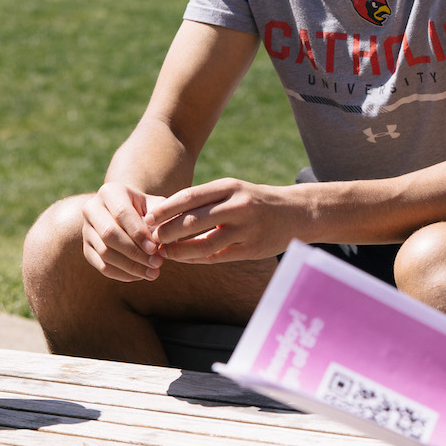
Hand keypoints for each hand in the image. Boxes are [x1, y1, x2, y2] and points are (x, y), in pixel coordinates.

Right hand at [80, 181, 165, 281]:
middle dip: (135, 252)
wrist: (130, 213)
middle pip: (109, 234)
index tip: (155, 248)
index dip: (138, 233)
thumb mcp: (157, 206)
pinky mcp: (86, 248)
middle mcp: (92, 208)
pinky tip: (140, 276)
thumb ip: (161, 218)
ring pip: (105, 252)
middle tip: (157, 263)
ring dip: (130, 266)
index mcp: (110, 192)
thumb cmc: (148, 209)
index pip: (122, 213)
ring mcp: (86, 230)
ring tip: (153, 273)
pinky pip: (101, 265)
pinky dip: (122, 274)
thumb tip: (160, 239)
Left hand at [144, 177, 299, 262]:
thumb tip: (167, 213)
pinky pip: (217, 257)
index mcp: (230, 187)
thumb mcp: (234, 191)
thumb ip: (206, 200)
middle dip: (167, 231)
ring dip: (179, 250)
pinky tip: (184, 258)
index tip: (148, 219)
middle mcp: (238, 205)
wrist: (297, 212)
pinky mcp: (252, 249)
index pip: (190, 196)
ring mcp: (247, 229)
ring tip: (164, 252)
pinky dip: (197, 259)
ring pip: (204, 243)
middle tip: (150, 238)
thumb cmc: (255, 201)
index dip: (166, 209)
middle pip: (193, 220)